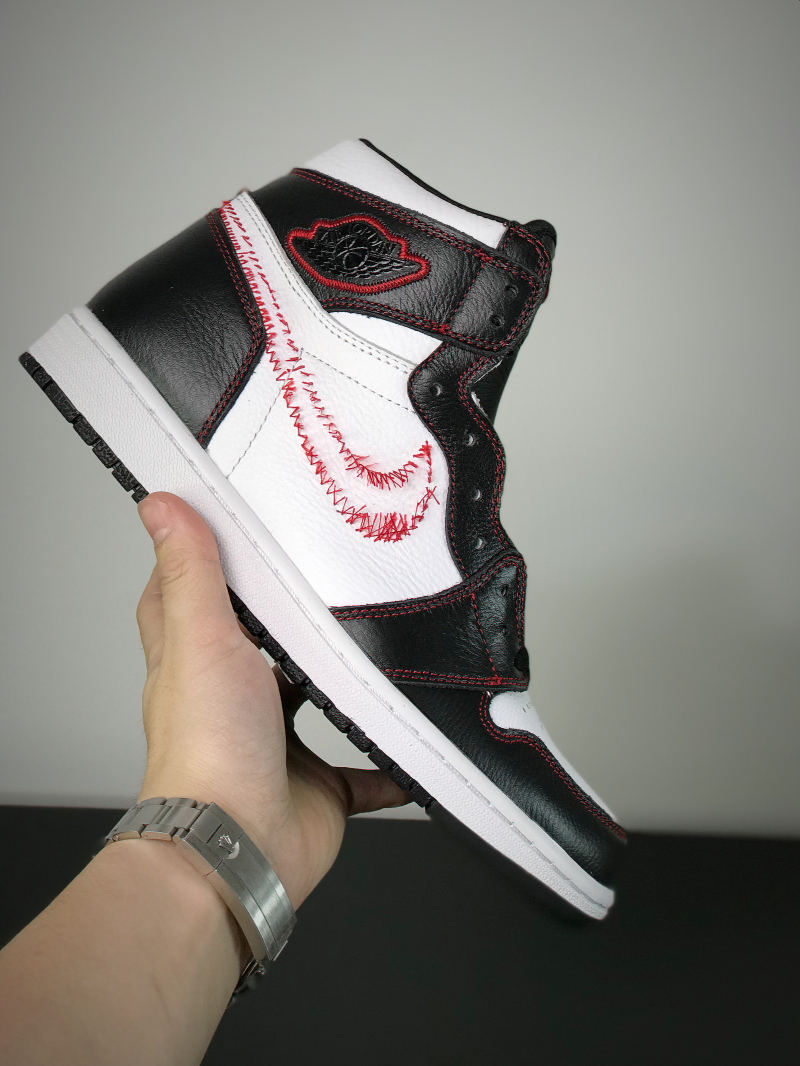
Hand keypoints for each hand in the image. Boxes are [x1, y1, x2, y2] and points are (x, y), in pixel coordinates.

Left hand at [135, 492, 408, 909]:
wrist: (235, 850)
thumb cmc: (208, 750)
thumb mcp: (202, 637)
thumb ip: (192, 572)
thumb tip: (159, 505)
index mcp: (200, 662)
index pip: (193, 600)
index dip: (208, 564)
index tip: (235, 528)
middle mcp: (235, 703)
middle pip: (264, 649)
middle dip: (294, 622)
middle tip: (333, 579)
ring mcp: (277, 747)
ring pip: (318, 704)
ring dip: (344, 685)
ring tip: (385, 645)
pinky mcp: (317, 788)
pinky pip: (365, 773)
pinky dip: (389, 763)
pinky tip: (414, 743)